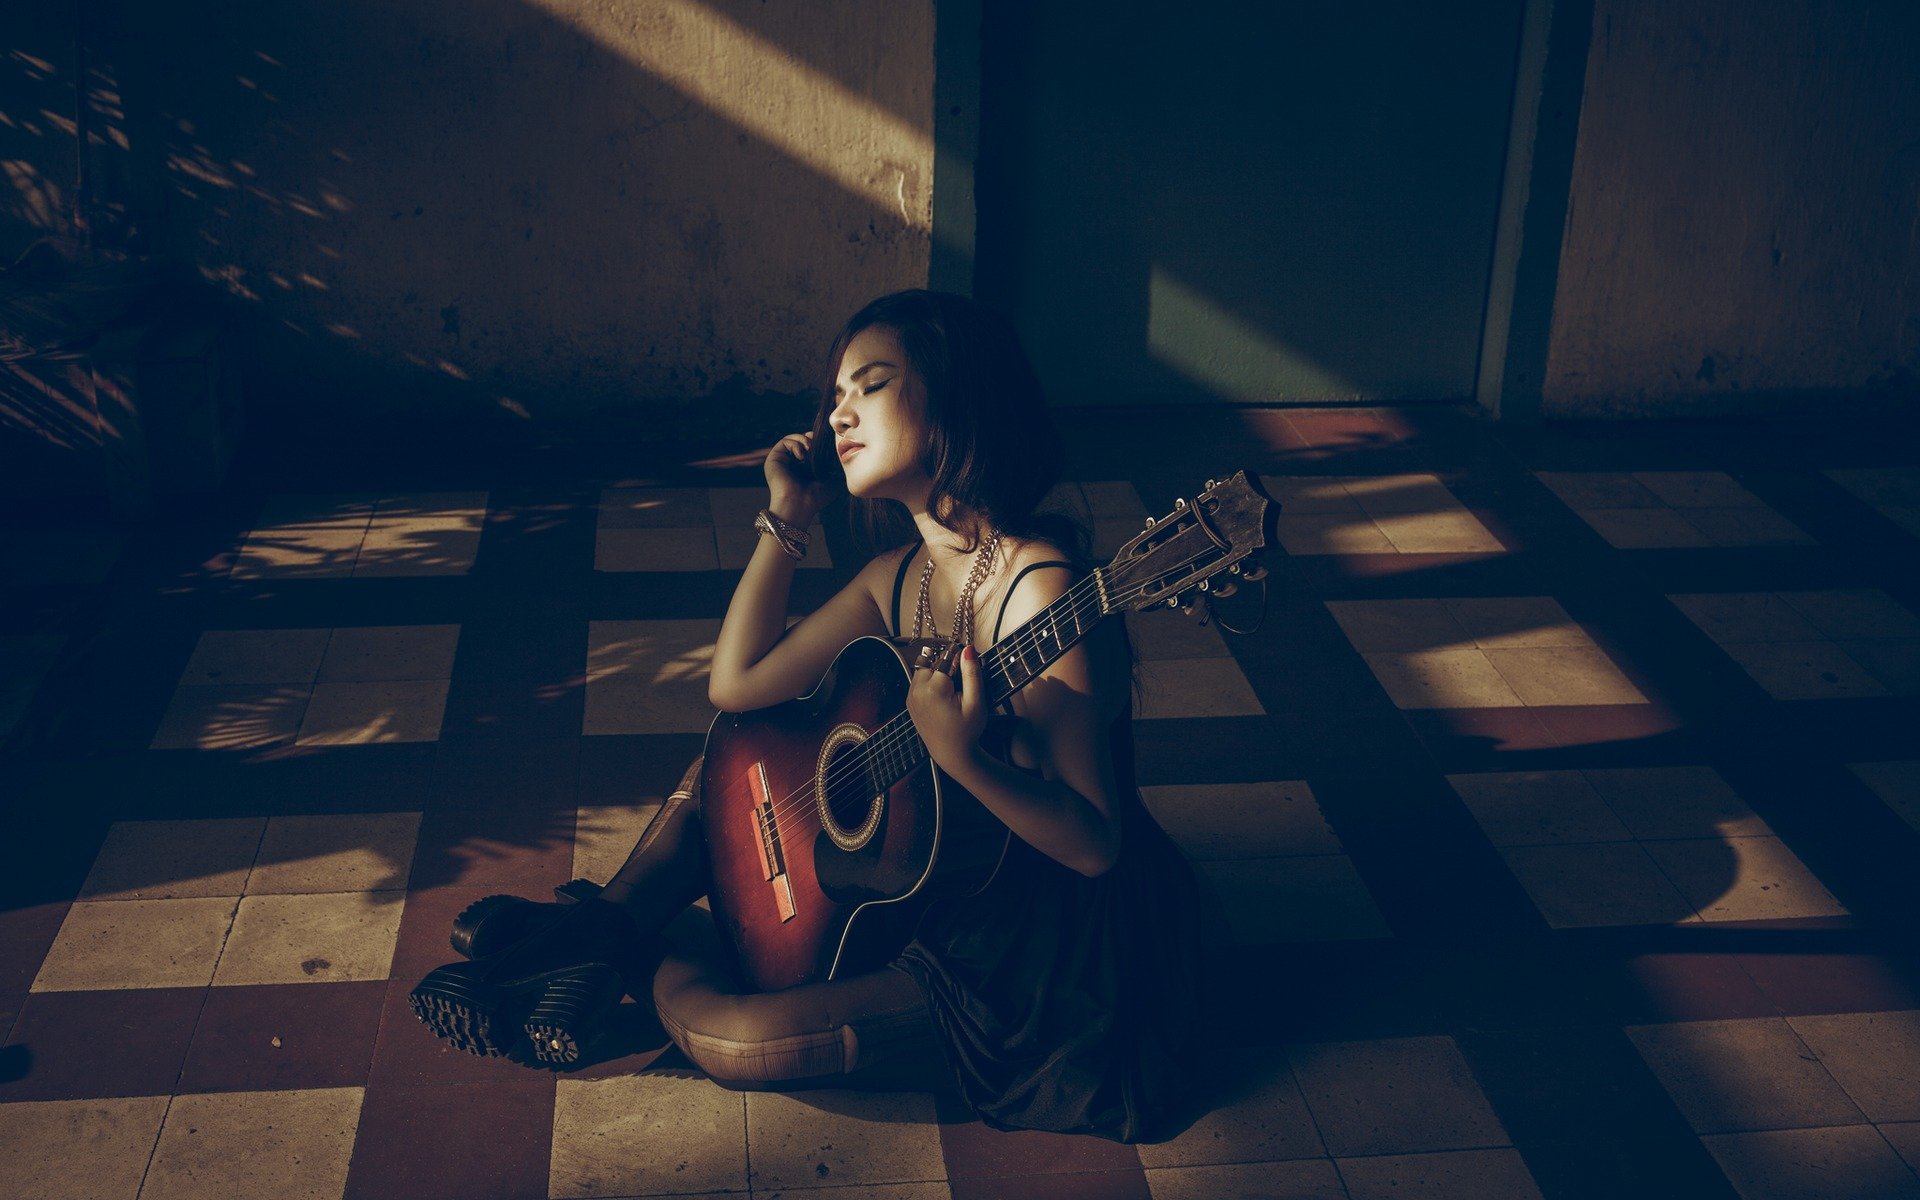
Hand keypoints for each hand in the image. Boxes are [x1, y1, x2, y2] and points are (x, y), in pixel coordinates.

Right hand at [764, 429, 834, 522]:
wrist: (799, 506)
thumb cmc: (815, 498)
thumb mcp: (833, 481)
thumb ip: (838, 469)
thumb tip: (845, 455)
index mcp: (802, 467)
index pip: (810, 446)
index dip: (817, 441)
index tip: (825, 445)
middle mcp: (790, 463)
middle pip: (800, 440)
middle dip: (810, 438)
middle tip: (817, 444)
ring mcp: (781, 461)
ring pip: (791, 439)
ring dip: (803, 439)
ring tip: (810, 449)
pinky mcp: (774, 459)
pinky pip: (784, 442)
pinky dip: (795, 444)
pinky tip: (802, 456)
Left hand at [907, 644, 987, 776]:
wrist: (951, 754)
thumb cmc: (967, 731)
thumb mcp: (976, 702)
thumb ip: (972, 674)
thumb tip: (968, 648)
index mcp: (933, 690)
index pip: (946, 658)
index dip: (959, 661)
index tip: (967, 669)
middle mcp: (917, 691)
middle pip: (932, 662)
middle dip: (945, 666)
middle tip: (959, 685)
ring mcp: (911, 697)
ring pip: (924, 670)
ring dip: (936, 674)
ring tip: (950, 692)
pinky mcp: (910, 702)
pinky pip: (919, 681)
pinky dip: (930, 683)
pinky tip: (942, 698)